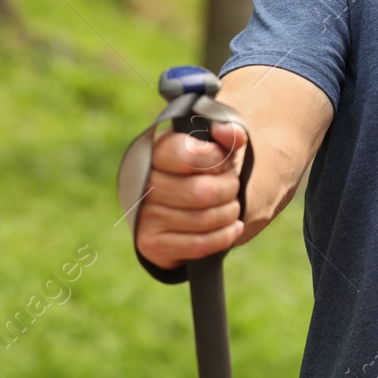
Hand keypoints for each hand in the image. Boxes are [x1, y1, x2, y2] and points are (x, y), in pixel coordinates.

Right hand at [134, 120, 248, 270]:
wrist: (175, 208)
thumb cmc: (200, 172)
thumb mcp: (214, 148)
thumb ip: (227, 136)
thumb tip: (229, 133)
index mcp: (156, 151)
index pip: (190, 156)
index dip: (217, 160)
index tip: (224, 162)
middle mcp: (144, 183)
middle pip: (202, 192)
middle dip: (229, 189)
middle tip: (233, 187)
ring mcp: (144, 215)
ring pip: (203, 219)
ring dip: (229, 213)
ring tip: (232, 207)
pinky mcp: (150, 244)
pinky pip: (198, 245)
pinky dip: (224, 237)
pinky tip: (234, 228)